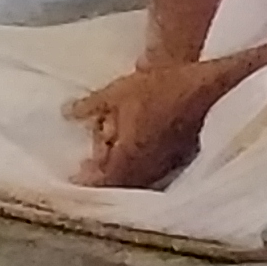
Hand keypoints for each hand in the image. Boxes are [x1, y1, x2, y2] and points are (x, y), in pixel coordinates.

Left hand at [65, 59, 226, 187]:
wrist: (200, 82)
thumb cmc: (155, 86)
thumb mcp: (115, 93)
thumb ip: (88, 107)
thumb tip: (66, 114)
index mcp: (131, 152)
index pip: (107, 178)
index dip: (91, 181)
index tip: (77, 177)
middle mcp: (150, 164)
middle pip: (123, 183)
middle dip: (105, 178)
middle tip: (87, 170)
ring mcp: (168, 163)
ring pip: (141, 179)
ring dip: (123, 174)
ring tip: (104, 162)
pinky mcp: (182, 158)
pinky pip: (157, 172)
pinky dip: (141, 168)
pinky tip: (133, 157)